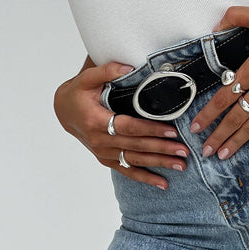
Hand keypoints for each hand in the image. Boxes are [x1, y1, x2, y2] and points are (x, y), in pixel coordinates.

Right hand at [53, 61, 190, 189]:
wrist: (63, 111)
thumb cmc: (77, 93)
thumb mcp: (87, 78)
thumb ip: (107, 70)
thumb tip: (129, 66)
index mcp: (96, 121)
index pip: (129, 127)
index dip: (151, 130)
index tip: (172, 131)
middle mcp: (100, 141)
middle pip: (136, 146)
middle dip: (162, 149)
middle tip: (184, 151)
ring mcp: (103, 153)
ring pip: (135, 160)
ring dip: (159, 164)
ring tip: (181, 165)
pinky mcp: (106, 159)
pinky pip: (127, 170)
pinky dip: (145, 177)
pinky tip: (163, 183)